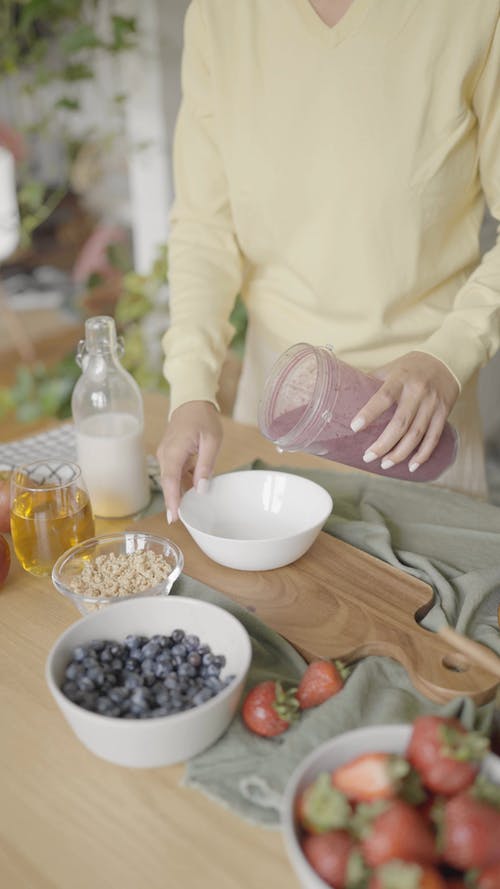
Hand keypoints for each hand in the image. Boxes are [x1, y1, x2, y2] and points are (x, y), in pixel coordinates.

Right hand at [156, 401, 222, 522]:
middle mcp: (165, 455)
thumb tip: (201, 488)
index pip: (170, 480)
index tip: (174, 517)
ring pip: (171, 479)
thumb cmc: (203, 418)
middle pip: (168, 483)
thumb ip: (206, 465)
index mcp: (174, 451)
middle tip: (180, 521)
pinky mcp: (170, 456)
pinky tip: (194, 489)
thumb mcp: (211, 441)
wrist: (192, 402)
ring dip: (180, 492)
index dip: (172, 500)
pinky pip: (175, 473)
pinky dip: (183, 482)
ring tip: (191, 509)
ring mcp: (166, 455)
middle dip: (174, 501)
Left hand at [350, 352, 458, 471]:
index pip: (384, 397)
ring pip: (416, 434)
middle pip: (400, 423)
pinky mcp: (444, 413)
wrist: (447, 360)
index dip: (369, 413)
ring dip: (400, 453)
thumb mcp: (391, 368)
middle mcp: (417, 392)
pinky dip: (422, 454)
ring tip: (385, 465)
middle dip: (383, 444)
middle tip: (368, 457)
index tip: (354, 428)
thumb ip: (372, 382)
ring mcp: (432, 404)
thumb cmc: (411, 366)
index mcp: (400, 378)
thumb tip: (346, 398)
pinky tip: (411, 466)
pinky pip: (433, 438)